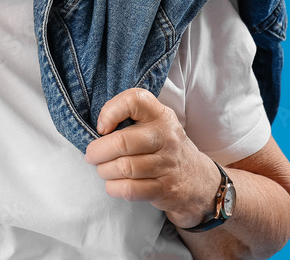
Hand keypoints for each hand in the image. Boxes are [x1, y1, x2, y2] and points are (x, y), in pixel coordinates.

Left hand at [83, 88, 219, 228]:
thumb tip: (97, 131)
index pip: (134, 100)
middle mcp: (166, 137)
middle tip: (92, 155)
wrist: (197, 178)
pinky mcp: (164, 188)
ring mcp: (167, 164)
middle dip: (98, 151)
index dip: (110, 111)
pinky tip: (113, 183)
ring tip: (104, 169)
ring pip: (123, 167)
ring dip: (104, 171)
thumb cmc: (163, 146)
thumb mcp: (154, 123)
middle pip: (122, 142)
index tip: (102, 127)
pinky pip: (129, 189)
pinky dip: (113, 187)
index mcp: (161, 115)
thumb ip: (129, 118)